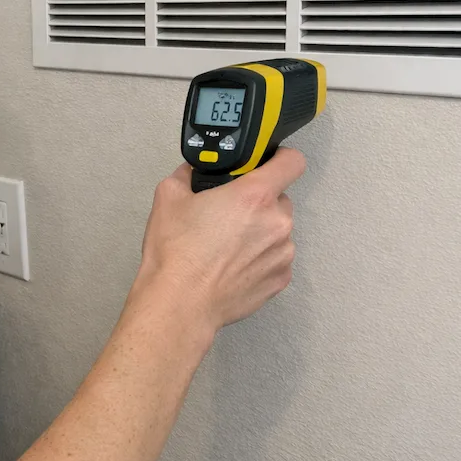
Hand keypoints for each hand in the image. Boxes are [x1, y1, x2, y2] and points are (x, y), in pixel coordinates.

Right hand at [134, 148, 305, 334]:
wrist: (179, 302)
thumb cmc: (177, 255)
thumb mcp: (168, 198)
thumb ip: (186, 175)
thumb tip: (191, 172)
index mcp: (254, 195)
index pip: (291, 161)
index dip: (280, 158)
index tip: (269, 163)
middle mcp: (276, 222)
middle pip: (279, 198)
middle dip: (257, 202)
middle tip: (228, 214)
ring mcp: (282, 253)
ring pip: (277, 230)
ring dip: (259, 232)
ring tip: (225, 245)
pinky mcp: (280, 279)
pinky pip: (275, 258)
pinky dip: (259, 258)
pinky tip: (231, 265)